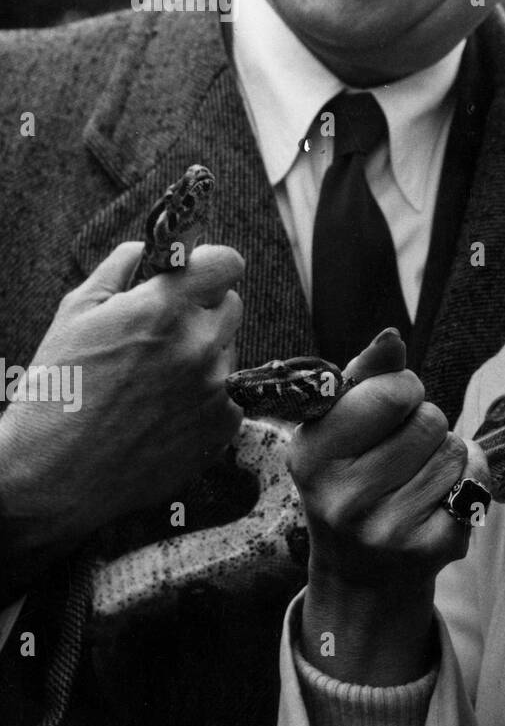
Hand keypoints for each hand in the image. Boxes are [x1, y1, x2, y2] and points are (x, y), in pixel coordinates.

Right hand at [0, 241, 243, 590]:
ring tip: (152, 380)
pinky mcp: (223, 426)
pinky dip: (204, 397)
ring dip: (202, 355)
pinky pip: (228, 394)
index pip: (227, 263)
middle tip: (163, 332)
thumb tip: (142, 249)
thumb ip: (117, 270)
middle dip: (202, 310)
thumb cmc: (57, 391)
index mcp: (165, 309)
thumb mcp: (74, 314)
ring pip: (227, 351)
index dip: (209, 266)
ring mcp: (216, 388)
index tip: (193, 276)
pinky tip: (162, 410)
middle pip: (230, 305)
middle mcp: (200, 345)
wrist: (53, 476)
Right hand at [288, 328, 488, 683]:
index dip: (401, 389)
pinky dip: (468, 479)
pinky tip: (437, 498)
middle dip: (423, 424)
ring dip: (444, 453)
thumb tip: (391, 337)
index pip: (391, 391)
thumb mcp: (340, 427)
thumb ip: (367, 376)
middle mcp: (345, 500)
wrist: (362, 572)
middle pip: (430, 419)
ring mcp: (389, 530)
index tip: (389, 407)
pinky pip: (476, 479)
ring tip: (414, 477)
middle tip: (399, 453)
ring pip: (454, 449)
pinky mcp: (433, 549)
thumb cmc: (352, 477)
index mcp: (311, 457)